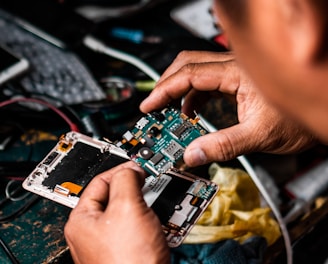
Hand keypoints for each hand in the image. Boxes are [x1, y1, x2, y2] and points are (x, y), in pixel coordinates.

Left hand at [64, 161, 169, 263]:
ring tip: (158, 206)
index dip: (122, 169)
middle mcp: (91, 233)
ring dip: (146, 207)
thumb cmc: (130, 261)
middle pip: (115, 197)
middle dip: (137, 190)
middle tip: (151, 184)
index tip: (139, 166)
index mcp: (82, 220)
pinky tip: (160, 224)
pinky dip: (149, 223)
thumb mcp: (128, 207)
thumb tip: (130, 169)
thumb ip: (126, 180)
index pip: (100, 181)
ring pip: (128, 213)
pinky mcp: (125, 253)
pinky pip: (137, 229)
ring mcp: (108, 245)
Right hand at [140, 51, 316, 165]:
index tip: (149, 105)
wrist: (319, 112)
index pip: (190, 75)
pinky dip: (193, 96)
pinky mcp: (236, 81)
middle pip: (188, 64)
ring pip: (196, 71)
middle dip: (167, 84)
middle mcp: (234, 67)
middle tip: (154, 105)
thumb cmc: (298, 121)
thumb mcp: (258, 136)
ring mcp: (235, 72)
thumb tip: (192, 155)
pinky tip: (190, 112)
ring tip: (169, 112)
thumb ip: (223, 146)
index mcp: (237, 73)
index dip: (165, 90)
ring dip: (179, 90)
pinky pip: (207, 82)